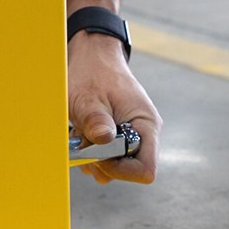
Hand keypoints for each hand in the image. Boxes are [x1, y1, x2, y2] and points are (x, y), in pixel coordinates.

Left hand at [68, 31, 161, 183]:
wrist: (93, 57)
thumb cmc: (94, 72)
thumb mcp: (89, 96)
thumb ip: (95, 119)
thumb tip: (103, 139)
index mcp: (146, 126)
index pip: (145, 170)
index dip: (120, 170)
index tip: (98, 156)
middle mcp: (142, 135)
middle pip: (127, 171)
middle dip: (102, 163)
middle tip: (84, 141)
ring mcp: (129, 138)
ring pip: (112, 167)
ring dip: (92, 157)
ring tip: (81, 132)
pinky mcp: (116, 139)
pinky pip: (104, 158)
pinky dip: (88, 151)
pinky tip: (81, 132)